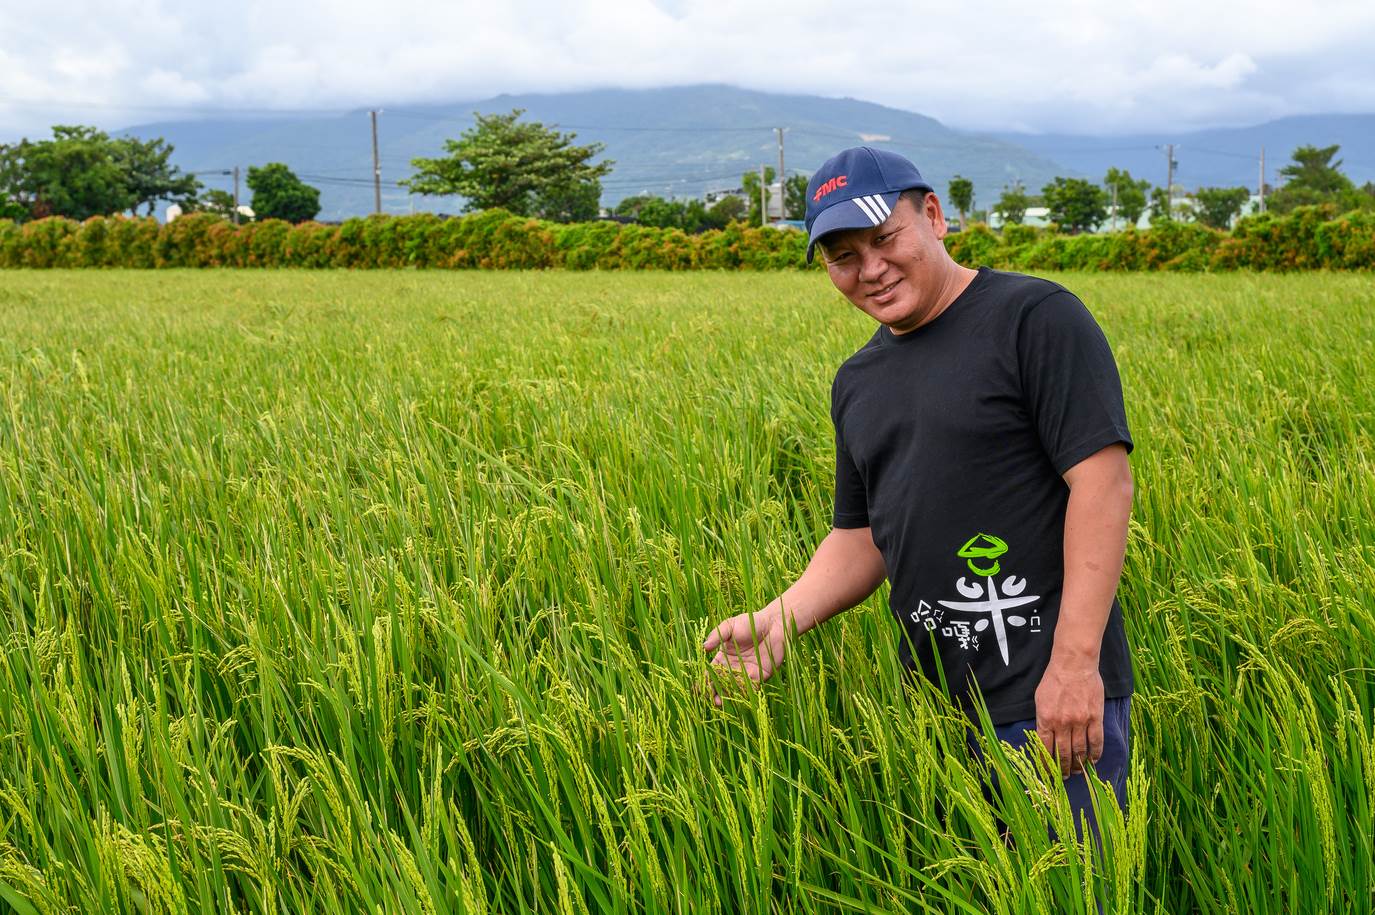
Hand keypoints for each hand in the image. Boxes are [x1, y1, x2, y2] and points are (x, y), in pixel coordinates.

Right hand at [701, 605, 789, 706]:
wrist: (774, 623)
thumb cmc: (750, 621)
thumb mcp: (730, 626)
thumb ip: (716, 636)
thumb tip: (704, 647)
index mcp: (724, 657)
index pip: (712, 672)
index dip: (705, 680)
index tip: (700, 688)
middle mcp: (734, 667)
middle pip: (722, 683)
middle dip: (715, 692)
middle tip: (711, 699)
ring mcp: (747, 672)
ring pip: (735, 688)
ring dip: (728, 696)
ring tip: (721, 702)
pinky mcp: (760, 675)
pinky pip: (751, 687)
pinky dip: (744, 693)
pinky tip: (738, 697)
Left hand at [1033, 658, 1104, 777]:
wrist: (1074, 664)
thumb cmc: (1054, 680)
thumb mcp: (1039, 699)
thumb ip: (1042, 720)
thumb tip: (1044, 739)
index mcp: (1045, 719)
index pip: (1044, 748)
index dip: (1046, 764)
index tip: (1048, 773)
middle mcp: (1062, 723)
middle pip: (1062, 754)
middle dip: (1062, 769)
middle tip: (1064, 778)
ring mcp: (1080, 721)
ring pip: (1079, 751)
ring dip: (1078, 764)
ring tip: (1077, 772)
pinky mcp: (1095, 718)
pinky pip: (1096, 741)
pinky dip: (1095, 754)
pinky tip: (1093, 761)